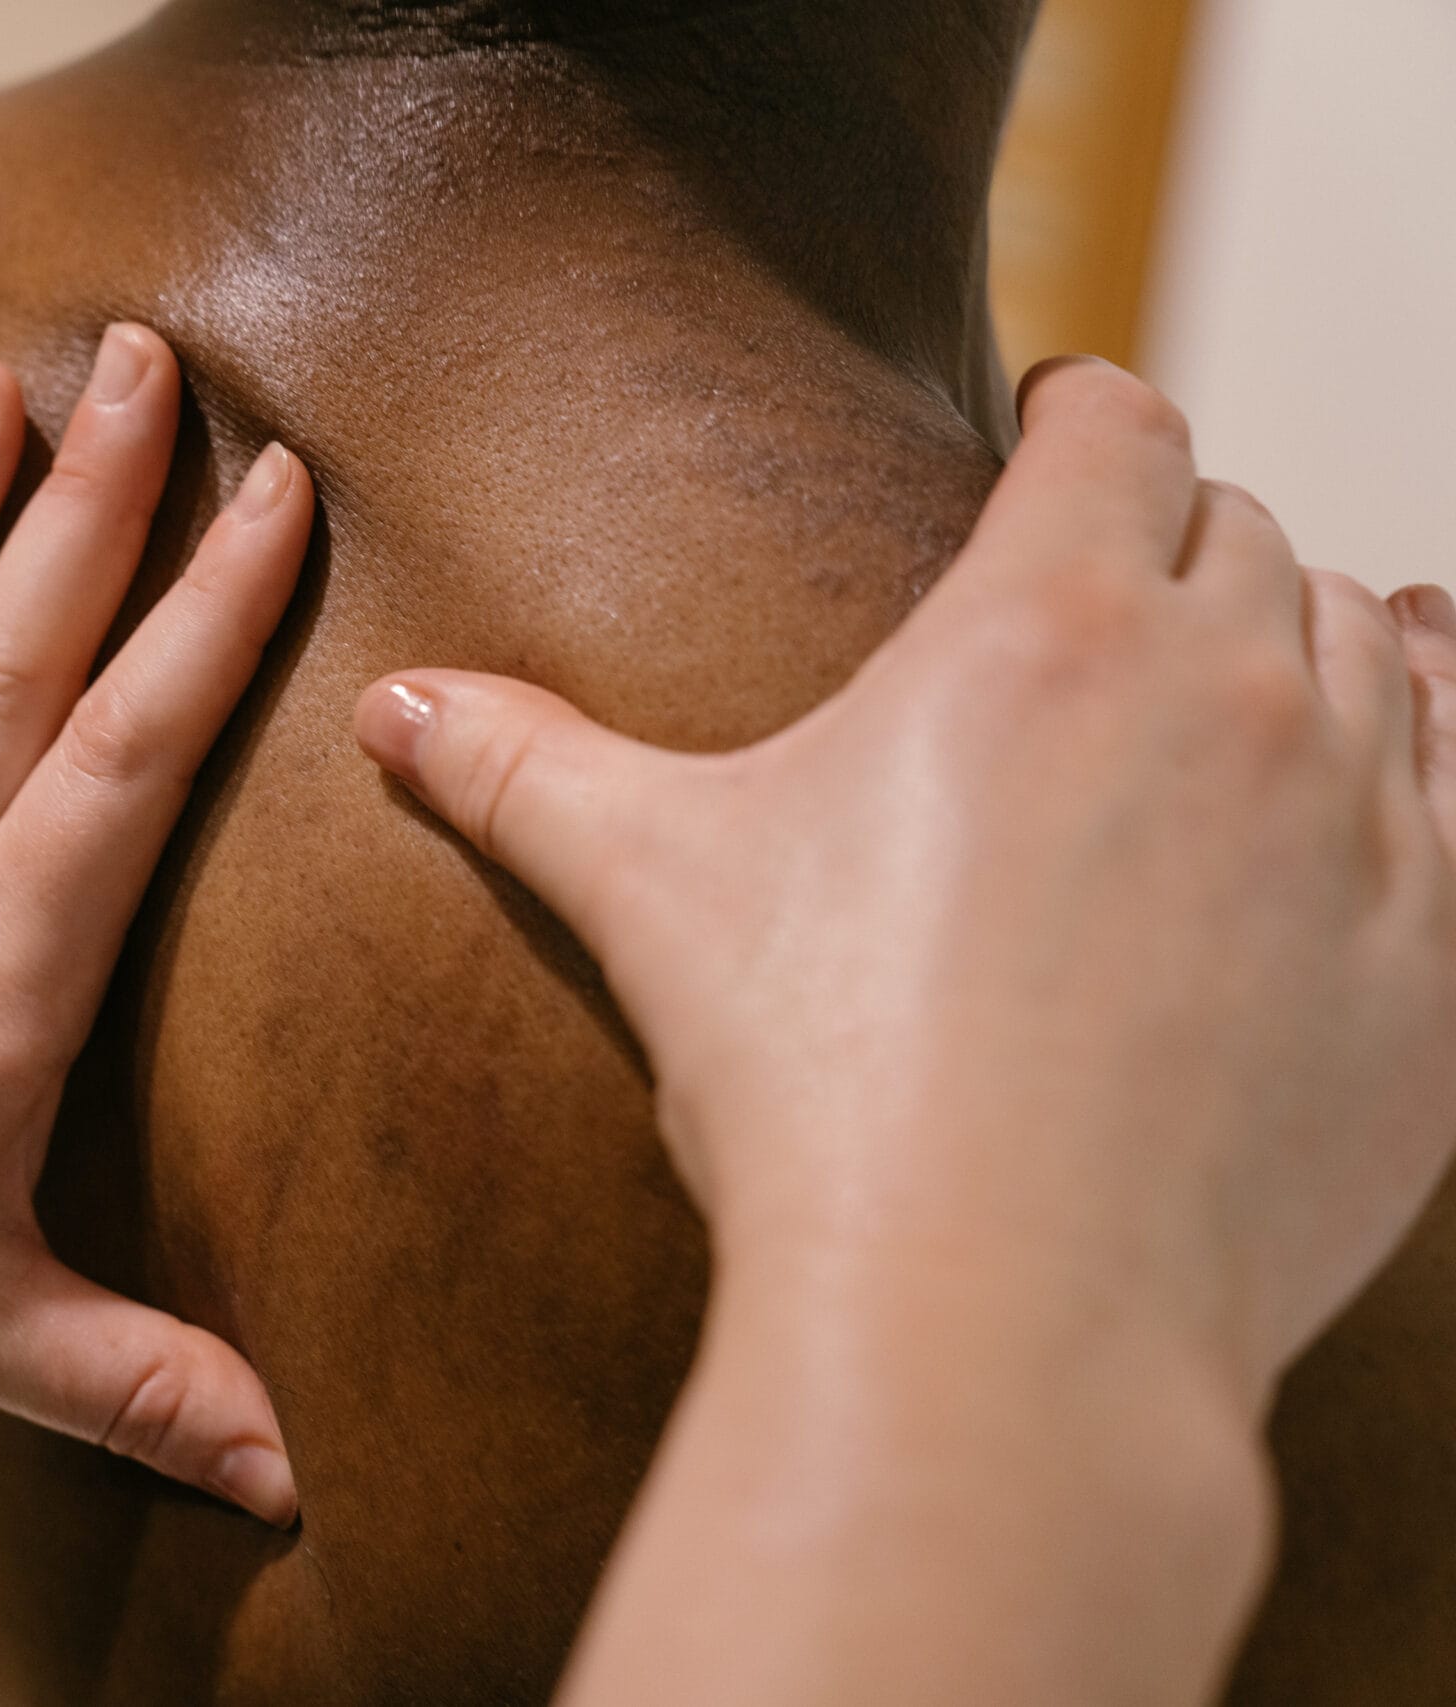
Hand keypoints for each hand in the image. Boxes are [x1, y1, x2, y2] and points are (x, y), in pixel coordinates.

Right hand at [357, 356, 1455, 1402]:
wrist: (996, 1320)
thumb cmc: (813, 1083)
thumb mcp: (648, 893)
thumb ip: (520, 771)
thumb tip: (390, 708)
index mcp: (1043, 627)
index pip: (1116, 426)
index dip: (1080, 411)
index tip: (1045, 427)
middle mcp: (1233, 689)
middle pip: (1245, 529)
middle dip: (1177, 536)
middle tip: (1105, 593)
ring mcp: (1362, 830)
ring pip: (1370, 649)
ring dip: (1302, 643)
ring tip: (1227, 686)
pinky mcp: (1437, 972)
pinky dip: (1424, 771)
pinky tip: (1366, 800)